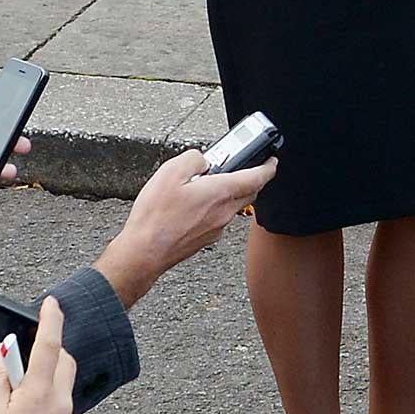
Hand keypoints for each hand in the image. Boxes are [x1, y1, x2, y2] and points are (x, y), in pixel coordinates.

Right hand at [0, 295, 79, 413]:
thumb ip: (0, 378)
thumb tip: (6, 351)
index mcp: (39, 392)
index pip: (50, 344)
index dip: (52, 319)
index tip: (52, 303)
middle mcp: (62, 401)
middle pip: (64, 361)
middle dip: (50, 352)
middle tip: (26, 363)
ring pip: (64, 386)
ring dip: (47, 384)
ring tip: (21, 405)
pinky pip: (65, 410)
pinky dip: (50, 408)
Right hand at [92, 149, 274, 310]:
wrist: (142, 254)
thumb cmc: (155, 217)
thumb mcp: (170, 173)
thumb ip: (194, 159)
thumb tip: (204, 161)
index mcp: (222, 192)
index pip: (258, 177)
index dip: (269, 166)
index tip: (272, 160)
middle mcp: (225, 212)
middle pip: (249, 192)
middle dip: (250, 178)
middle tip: (238, 167)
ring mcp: (216, 228)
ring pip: (233, 206)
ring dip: (229, 193)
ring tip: (207, 184)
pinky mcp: (206, 239)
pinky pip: (218, 218)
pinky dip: (215, 207)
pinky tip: (193, 205)